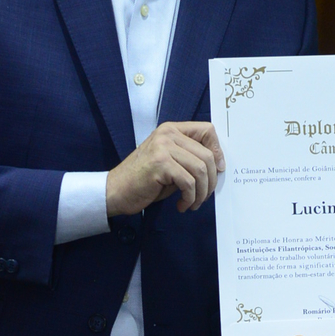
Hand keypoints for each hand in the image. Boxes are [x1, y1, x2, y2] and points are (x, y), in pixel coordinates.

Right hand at [106, 120, 223, 216]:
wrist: (115, 191)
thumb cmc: (144, 180)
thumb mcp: (170, 163)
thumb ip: (189, 158)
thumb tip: (218, 166)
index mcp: (171, 130)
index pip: (207, 130)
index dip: (218, 150)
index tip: (218, 170)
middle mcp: (168, 134)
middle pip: (207, 154)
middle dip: (211, 180)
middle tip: (204, 196)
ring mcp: (163, 148)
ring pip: (201, 169)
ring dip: (201, 192)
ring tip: (193, 203)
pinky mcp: (160, 164)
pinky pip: (188, 182)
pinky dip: (190, 198)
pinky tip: (182, 205)